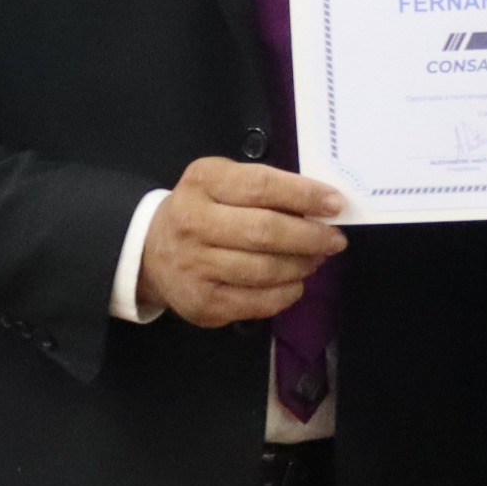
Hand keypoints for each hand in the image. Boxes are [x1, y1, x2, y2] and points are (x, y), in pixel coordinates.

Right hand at [139, 158, 346, 327]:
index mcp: (203, 183)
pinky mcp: (203, 302)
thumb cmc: (202, 211)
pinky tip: (295, 282)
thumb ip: (266, 189)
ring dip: (302, 265)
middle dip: (310, 237)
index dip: (304, 196)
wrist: (150, 252)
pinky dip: (287, 292)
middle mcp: (193, 222)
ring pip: (264, 270)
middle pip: (265, 231)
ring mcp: (195, 266)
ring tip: (316, 259)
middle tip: (335, 240)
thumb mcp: (223, 183)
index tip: (336, 205)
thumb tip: (322, 205)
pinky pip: (259, 302)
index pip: (261, 186)